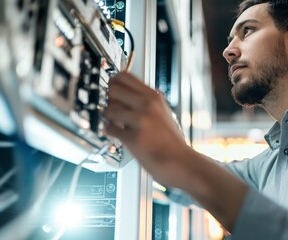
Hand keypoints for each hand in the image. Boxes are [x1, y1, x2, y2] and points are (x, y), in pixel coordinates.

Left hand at [103, 72, 189, 187]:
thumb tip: (122, 95)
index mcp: (154, 96)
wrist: (180, 160)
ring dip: (108, 117)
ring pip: (109, 109)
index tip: (111, 88)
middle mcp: (147, 105)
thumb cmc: (171, 140)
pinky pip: (110, 129)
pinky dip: (110, 132)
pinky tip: (117, 134)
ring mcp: (141, 120)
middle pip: (112, 88)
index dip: (113, 82)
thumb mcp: (162, 111)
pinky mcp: (134, 137)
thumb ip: (144, 101)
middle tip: (112, 107)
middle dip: (108, 99)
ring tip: (115, 123)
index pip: (124, 76)